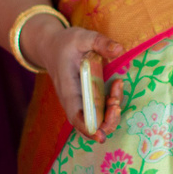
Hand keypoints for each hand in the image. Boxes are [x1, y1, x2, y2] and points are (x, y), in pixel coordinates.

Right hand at [23, 15, 126, 139]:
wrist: (53, 47)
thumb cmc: (66, 43)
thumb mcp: (82, 37)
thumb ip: (100, 42)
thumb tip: (119, 50)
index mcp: (68, 89)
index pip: (75, 116)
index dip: (87, 129)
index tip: (100, 136)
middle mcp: (73, 100)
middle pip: (89, 124)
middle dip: (107, 120)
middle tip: (115, 102)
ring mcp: (81, 101)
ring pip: (98, 118)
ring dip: (112, 111)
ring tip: (118, 85)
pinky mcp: (88, 98)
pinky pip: (101, 109)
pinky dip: (112, 102)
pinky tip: (117, 83)